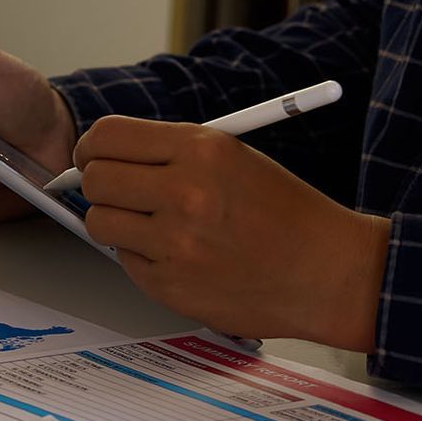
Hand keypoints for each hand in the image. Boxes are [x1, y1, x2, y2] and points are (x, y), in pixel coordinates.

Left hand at [75, 117, 388, 348]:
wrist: (330, 273)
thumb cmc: (284, 213)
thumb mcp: (231, 157)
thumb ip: (167, 153)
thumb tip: (101, 155)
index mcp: (201, 149)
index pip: (108, 136)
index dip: (91, 148)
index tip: (91, 157)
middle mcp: (185, 192)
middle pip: (94, 179)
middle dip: (98, 184)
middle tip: (117, 193)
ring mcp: (176, 242)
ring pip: (99, 222)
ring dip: (116, 223)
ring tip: (153, 226)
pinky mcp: (171, 284)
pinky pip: (125, 261)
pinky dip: (142, 258)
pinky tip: (180, 257)